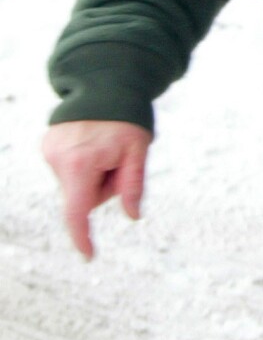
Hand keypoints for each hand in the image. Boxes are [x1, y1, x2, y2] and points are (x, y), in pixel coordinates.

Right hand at [42, 120, 152, 258]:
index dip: (82, 237)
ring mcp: (49, 151)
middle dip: (102, 187)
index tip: (89, 255)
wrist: (104, 83)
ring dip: (92, 175)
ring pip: (75, 183)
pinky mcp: (48, 145)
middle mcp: (58, 159)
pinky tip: (92, 143)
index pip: (77, 212)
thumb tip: (132, 216)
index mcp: (80, 163)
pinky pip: (68, 169)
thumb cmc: (126, 117)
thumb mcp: (138, 150)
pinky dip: (82, 165)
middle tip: (118, 160)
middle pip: (82, 196)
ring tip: (104, 147)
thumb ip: (133, 185)